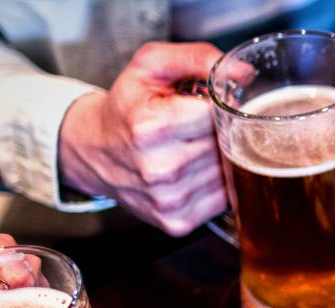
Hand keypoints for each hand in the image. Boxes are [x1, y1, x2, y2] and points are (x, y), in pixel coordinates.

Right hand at [59, 42, 225, 235]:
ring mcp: (169, 199)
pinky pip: (223, 198)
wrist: (93, 150)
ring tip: (195, 146)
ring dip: (222, 157)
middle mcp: (159, 168)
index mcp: (150, 126)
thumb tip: (241, 72)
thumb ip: (197, 58)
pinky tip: (196, 170)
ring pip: (229, 172)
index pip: (217, 114)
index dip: (220, 106)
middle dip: (222, 130)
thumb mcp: (149, 66)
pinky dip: (218, 182)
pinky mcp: (177, 221)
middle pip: (225, 144)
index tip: (210, 103)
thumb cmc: (125, 107)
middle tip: (201, 125)